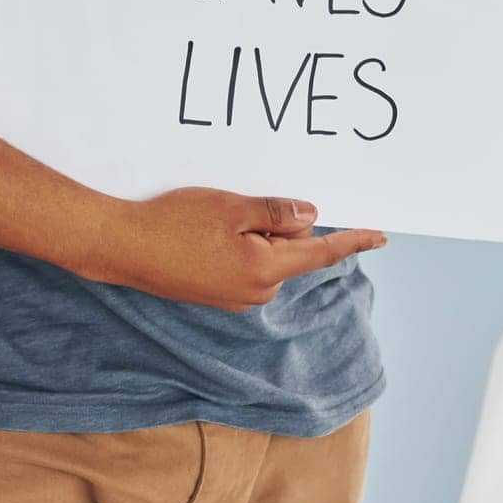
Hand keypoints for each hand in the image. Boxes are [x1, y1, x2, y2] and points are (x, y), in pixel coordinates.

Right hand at [83, 186, 387, 311]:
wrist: (122, 246)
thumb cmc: (174, 222)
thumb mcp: (231, 207)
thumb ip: (277, 213)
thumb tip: (312, 217)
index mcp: (265, 270)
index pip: (321, 253)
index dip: (352, 241)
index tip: (380, 235)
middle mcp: (255, 292)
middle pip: (290, 248)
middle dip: (278, 223)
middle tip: (238, 205)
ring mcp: (233, 297)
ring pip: (266, 255)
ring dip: (255, 232)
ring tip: (213, 218)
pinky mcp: (215, 293)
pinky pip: (245, 263)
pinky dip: (238, 244)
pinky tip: (207, 231)